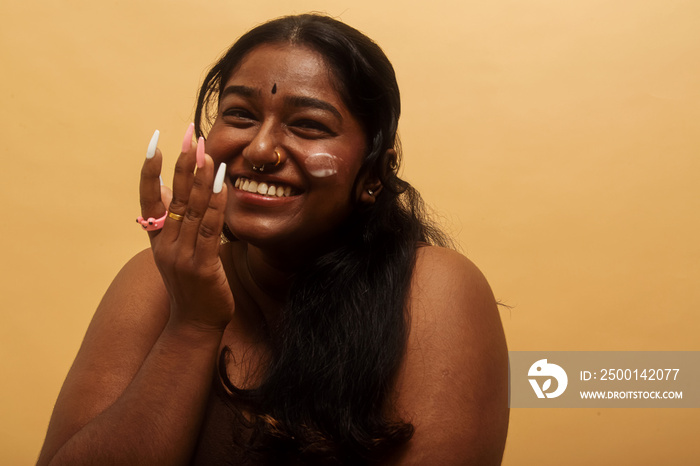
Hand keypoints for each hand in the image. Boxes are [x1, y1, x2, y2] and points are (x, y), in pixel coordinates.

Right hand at [139, 126, 232, 330]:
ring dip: (200, 179)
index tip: (154, 143)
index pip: (148, 199)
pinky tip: (222, 186)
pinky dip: (215, 206)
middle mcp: (165, 245)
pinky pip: (209, 230)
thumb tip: (169, 192)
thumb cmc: (191, 286)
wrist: (194, 324)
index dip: (150, 171)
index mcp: (158, 240)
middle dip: (181, 164)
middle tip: (189, 136)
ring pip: (191, 210)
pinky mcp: (202, 266)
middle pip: (172, 197)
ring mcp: (182, 256)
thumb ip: (173, 225)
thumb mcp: (176, 253)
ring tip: (206, 153)